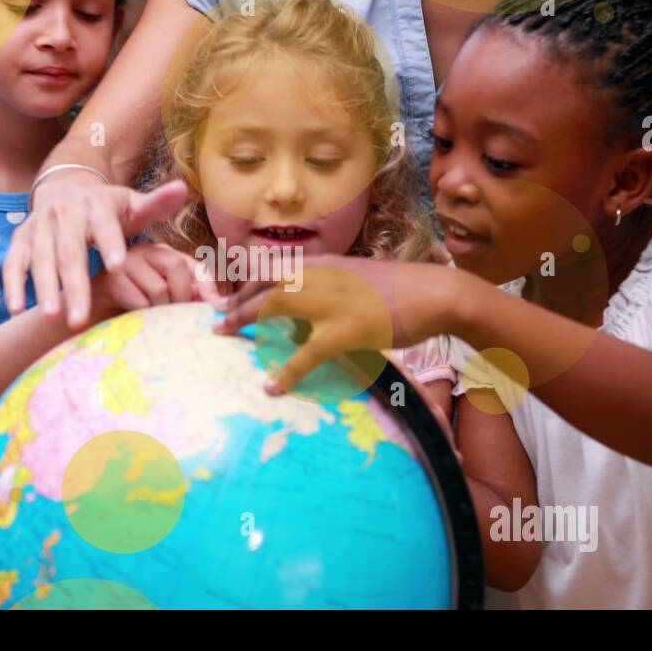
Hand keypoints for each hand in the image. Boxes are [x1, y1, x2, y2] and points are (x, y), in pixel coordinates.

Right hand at [2, 172, 189, 327]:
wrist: (65, 185)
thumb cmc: (107, 208)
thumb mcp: (132, 204)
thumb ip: (156, 205)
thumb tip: (182, 189)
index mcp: (96, 205)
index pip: (104, 225)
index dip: (110, 243)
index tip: (120, 266)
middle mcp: (65, 213)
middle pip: (70, 251)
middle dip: (75, 285)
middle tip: (80, 317)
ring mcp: (40, 225)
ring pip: (41, 258)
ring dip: (44, 288)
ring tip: (52, 317)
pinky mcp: (21, 237)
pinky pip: (15, 261)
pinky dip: (14, 284)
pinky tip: (17, 309)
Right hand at [92, 243, 220, 314]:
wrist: (87, 317)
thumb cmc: (131, 310)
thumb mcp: (164, 302)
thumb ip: (187, 295)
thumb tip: (215, 302)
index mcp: (163, 255)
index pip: (195, 265)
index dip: (208, 286)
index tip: (215, 307)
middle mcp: (145, 250)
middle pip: (176, 268)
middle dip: (181, 297)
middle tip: (173, 316)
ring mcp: (125, 261)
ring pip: (159, 288)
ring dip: (159, 311)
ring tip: (149, 318)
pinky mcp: (110, 279)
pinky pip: (140, 301)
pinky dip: (142, 315)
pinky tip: (133, 318)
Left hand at [214, 255, 459, 393]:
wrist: (436, 293)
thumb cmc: (401, 291)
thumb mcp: (358, 281)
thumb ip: (329, 292)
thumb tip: (305, 319)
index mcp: (325, 263)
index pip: (275, 266)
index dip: (246, 281)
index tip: (227, 294)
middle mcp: (321, 275)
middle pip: (264, 283)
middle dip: (236, 299)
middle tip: (215, 318)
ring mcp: (330, 302)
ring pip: (273, 307)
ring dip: (243, 320)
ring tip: (222, 334)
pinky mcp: (343, 331)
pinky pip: (305, 355)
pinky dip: (285, 373)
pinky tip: (270, 387)